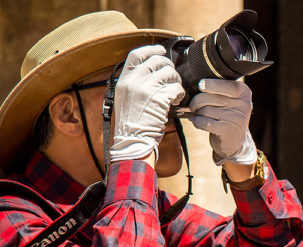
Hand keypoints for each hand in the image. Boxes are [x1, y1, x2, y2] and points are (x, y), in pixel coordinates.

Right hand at [110, 45, 184, 162]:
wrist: (132, 142)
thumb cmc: (131, 124)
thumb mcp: (124, 98)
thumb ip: (134, 83)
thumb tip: (151, 70)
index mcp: (123, 80)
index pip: (137, 54)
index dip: (152, 49)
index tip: (161, 51)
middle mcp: (133, 82)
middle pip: (157, 61)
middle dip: (169, 67)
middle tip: (172, 77)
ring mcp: (146, 90)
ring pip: (169, 72)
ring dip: (176, 80)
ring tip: (174, 91)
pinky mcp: (159, 99)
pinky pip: (176, 87)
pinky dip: (180, 93)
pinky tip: (176, 100)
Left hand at [188, 79, 257, 165]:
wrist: (236, 141)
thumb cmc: (228, 115)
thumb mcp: (231, 99)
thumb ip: (220, 89)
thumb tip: (197, 84)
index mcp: (244, 92)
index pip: (226, 84)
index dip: (211, 84)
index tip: (201, 85)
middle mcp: (243, 105)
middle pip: (210, 97)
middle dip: (196, 101)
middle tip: (193, 105)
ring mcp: (236, 118)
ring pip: (205, 110)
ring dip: (197, 113)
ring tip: (199, 115)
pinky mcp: (227, 130)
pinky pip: (204, 121)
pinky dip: (197, 121)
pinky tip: (198, 122)